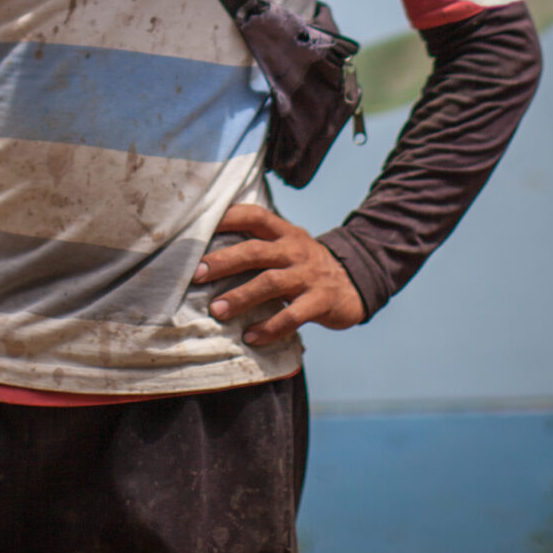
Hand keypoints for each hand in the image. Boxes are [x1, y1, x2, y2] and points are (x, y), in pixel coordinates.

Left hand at [192, 203, 364, 345]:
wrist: (355, 283)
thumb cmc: (306, 267)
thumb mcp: (288, 247)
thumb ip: (258, 246)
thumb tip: (208, 256)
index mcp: (284, 233)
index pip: (254, 215)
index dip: (227, 218)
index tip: (198, 228)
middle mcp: (295, 250)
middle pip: (255, 251)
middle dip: (224, 261)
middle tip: (196, 274)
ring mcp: (308, 275)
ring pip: (271, 283)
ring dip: (241, 297)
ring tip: (217, 310)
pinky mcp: (320, 301)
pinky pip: (292, 316)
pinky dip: (269, 327)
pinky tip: (250, 337)